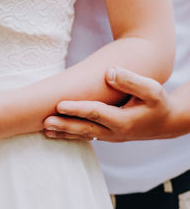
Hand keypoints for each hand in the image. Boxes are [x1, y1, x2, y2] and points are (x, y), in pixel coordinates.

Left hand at [44, 67, 172, 141]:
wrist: (164, 123)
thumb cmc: (157, 103)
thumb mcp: (151, 89)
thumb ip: (131, 81)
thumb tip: (109, 72)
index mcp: (124, 121)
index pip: (96, 113)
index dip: (78, 109)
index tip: (60, 105)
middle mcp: (115, 132)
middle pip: (86, 128)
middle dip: (65, 125)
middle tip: (46, 122)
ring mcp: (109, 137)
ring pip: (83, 135)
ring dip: (64, 133)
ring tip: (45, 130)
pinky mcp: (106, 136)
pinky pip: (86, 136)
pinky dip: (70, 135)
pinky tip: (56, 133)